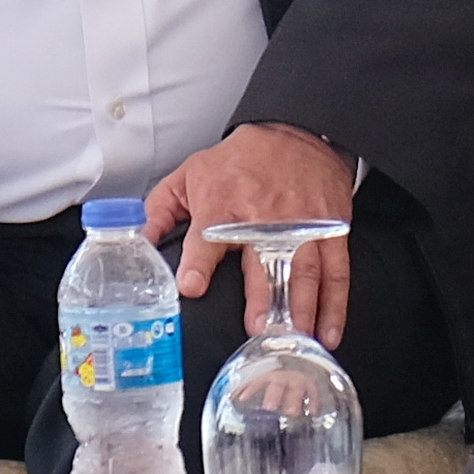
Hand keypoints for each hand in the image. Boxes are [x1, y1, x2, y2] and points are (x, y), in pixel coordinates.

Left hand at [146, 123, 357, 344]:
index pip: (207, 236)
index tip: (192, 287)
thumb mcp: (190, 175)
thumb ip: (159, 211)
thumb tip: (138, 243)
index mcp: (224, 204)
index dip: (197, 263)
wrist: (296, 133)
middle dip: (262, 300)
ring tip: (293, 340)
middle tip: (258, 332)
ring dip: (300, 311)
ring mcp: (302, 225)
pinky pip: (335, 272)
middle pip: (264, 263)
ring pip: (303, 273)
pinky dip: (334, 306)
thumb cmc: (241, 160)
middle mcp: (264, 217)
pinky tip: (328, 331)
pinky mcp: (330, 229)